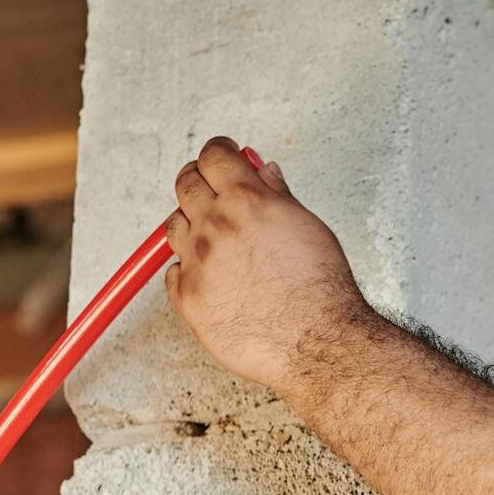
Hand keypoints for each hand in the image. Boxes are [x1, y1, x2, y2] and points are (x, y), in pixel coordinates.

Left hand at [163, 137, 373, 398]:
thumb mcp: (307, 227)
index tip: (222, 156)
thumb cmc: (320, 290)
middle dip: (199, 180)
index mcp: (246, 200)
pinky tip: (213, 279)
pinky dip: (187, 270)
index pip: (214, 155)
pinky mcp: (188, 297)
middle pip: (186, 184)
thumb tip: (264, 173)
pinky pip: (173, 272)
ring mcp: (197, 261)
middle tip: (211, 190)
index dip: (219, 152)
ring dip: (190, 225)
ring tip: (214, 241)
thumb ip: (278, 195)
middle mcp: (215, 225)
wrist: (316, 341)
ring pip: (174, 226)